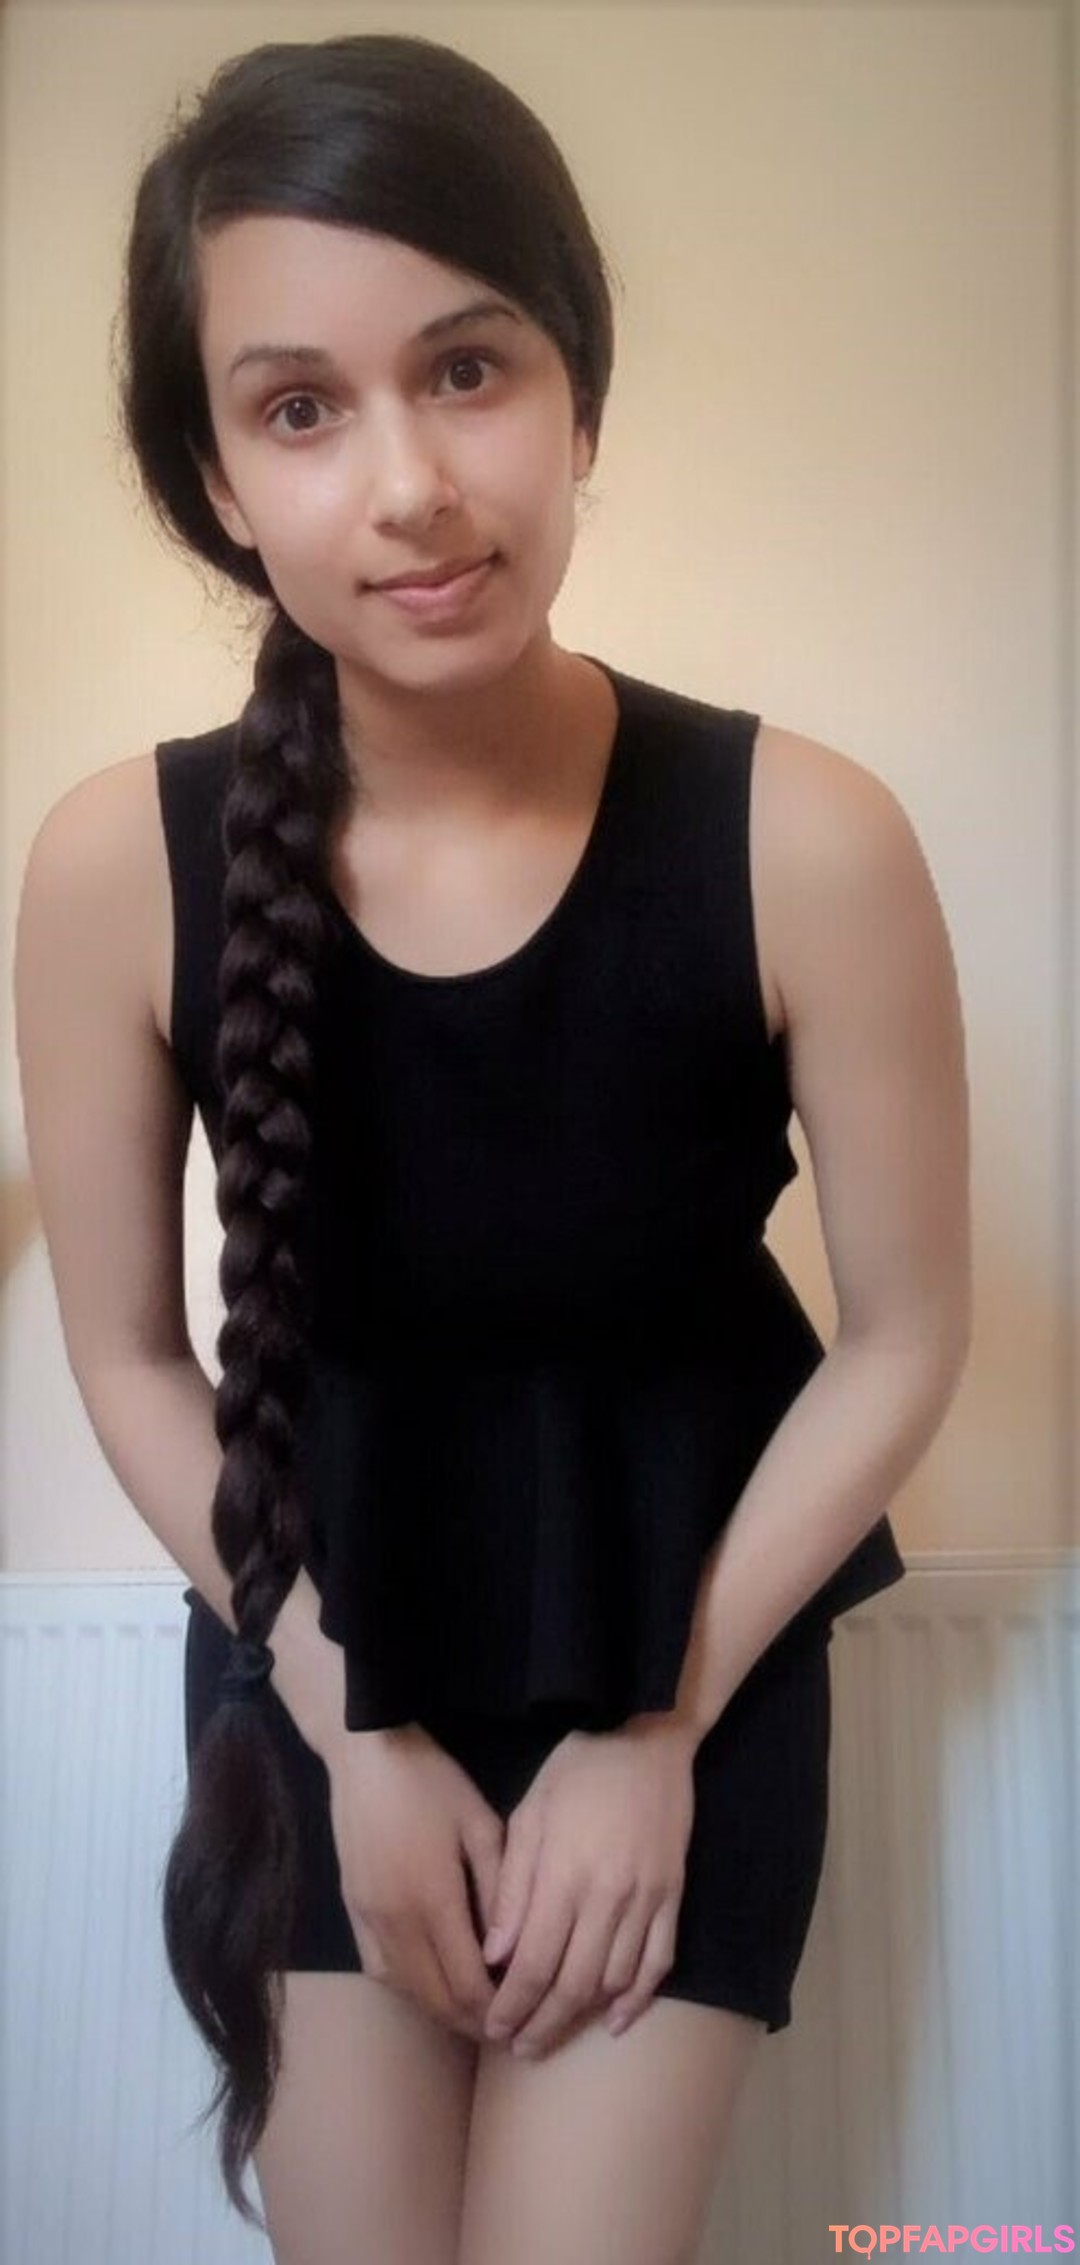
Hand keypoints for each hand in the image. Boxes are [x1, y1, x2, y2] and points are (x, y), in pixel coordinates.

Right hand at [325, 1723, 506, 2042]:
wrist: (366, 1756)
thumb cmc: (433, 1782)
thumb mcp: (481, 1824)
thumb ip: (500, 1890)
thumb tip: (512, 1949)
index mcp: (434, 1899)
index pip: (468, 1982)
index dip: (495, 2010)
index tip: (522, 2021)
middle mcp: (396, 1921)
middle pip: (436, 1997)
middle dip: (471, 2022)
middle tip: (505, 2032)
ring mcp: (368, 1919)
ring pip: (407, 1989)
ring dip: (440, 2009)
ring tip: (473, 2015)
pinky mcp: (352, 1911)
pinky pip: (380, 1970)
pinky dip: (409, 1988)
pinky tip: (429, 1986)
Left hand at [480, 1715, 696, 2057]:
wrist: (646, 1739)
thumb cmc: (576, 1771)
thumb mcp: (528, 1815)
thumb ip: (512, 1887)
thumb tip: (495, 1954)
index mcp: (564, 1875)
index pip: (534, 1963)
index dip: (512, 2005)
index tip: (493, 2028)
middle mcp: (608, 1897)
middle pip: (573, 1984)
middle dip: (542, 2024)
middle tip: (519, 2048)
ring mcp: (646, 1899)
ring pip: (613, 1980)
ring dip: (582, 2016)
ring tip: (554, 2033)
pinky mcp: (672, 1896)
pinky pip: (658, 1961)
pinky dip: (637, 1999)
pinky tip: (615, 2020)